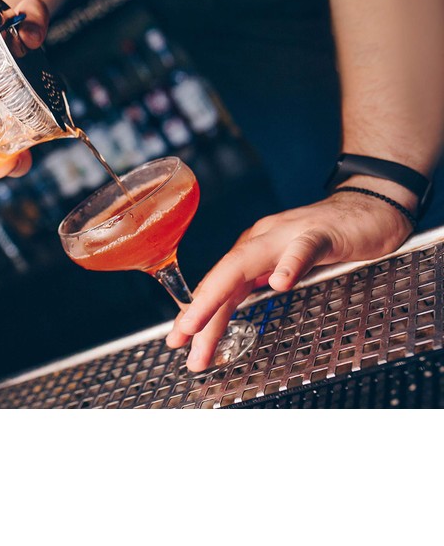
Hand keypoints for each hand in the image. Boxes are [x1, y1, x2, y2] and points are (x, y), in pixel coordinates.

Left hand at [165, 191, 413, 371]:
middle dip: (198, 313)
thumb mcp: (287, 262)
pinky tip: (281, 285)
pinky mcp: (321, 233)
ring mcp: (288, 234)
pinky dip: (290, 265)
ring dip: (219, 295)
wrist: (370, 207)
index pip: (218, 285)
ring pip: (245, 264)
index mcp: (253, 251)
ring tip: (200, 324)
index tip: (178, 340)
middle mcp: (262, 240)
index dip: (197, 312)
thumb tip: (233, 303)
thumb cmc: (329, 238)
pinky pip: (302, 249)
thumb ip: (261, 278)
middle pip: (222, 279)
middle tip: (180, 341)